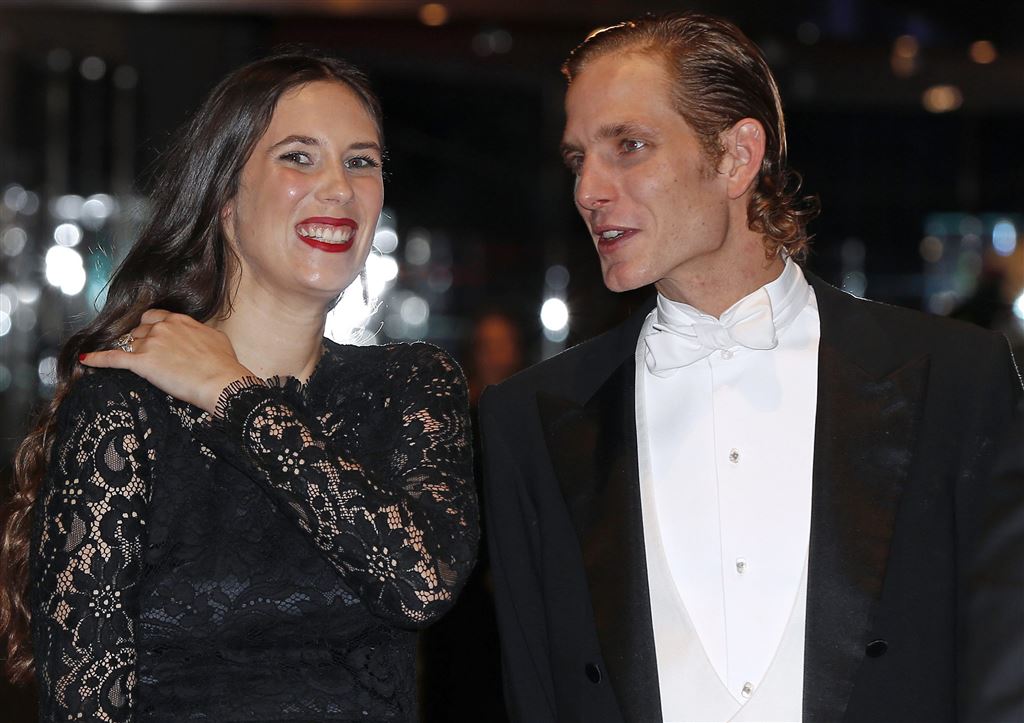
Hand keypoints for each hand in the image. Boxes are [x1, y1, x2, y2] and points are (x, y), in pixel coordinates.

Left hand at [80, 309, 256, 414]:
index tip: (150, 335)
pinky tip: (86, 359)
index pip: (154, 317)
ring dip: (127, 351)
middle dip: (139, 340)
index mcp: (179, 320)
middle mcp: (162, 327)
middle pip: (139, 330)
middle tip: (145, 355)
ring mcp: (150, 344)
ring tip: (126, 361)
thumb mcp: (216, 338)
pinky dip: (98, 358)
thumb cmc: (224, 364)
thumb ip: (199, 332)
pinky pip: (113, 358)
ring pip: (128, 343)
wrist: (221, 381)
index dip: (150, 327)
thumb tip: (197, 335)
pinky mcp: (141, 363)